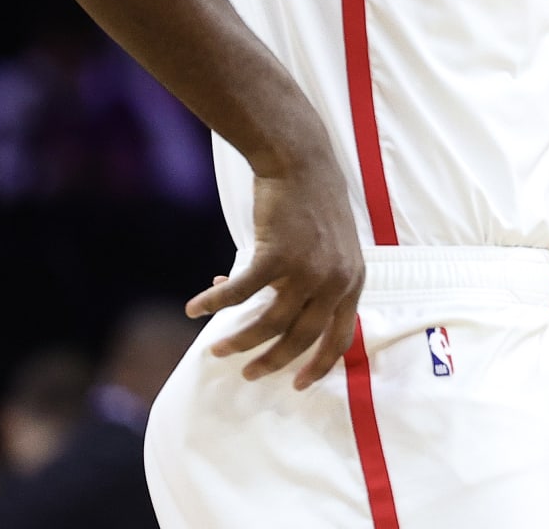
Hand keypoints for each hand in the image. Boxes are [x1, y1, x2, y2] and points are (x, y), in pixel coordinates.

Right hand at [185, 165, 363, 388]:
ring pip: (270, 322)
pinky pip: (241, 292)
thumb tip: (269, 318)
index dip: (320, 364)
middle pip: (303, 337)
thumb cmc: (313, 206)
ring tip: (216, 349)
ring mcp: (308, 269)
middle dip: (273, 360)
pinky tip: (194, 309)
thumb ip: (311, 283)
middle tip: (249, 374)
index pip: (342, 336)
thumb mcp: (330, 249)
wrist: (302, 163)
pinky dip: (215, 302)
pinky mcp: (277, 254)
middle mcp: (336, 280)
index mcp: (354, 280)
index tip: (299, 384)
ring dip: (240, 340)